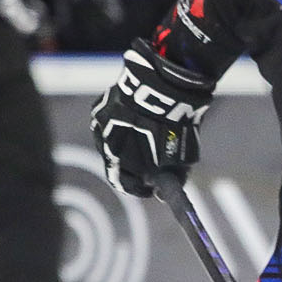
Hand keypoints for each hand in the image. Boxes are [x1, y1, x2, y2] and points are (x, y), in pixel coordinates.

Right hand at [90, 46, 211, 196]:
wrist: (164, 88)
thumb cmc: (173, 127)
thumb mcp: (181, 160)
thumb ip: (172, 179)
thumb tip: (162, 193)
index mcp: (119, 161)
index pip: (122, 183)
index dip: (138, 188)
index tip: (150, 188)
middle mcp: (104, 144)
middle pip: (116, 161)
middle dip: (133, 164)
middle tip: (151, 163)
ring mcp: (100, 123)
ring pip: (111, 140)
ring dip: (126, 142)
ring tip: (147, 136)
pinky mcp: (101, 106)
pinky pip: (111, 120)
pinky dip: (123, 123)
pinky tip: (139, 118)